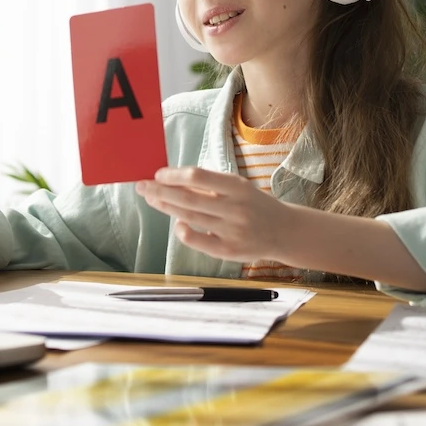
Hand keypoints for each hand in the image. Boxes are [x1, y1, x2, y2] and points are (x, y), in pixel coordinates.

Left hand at [134, 167, 295, 262]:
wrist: (285, 231)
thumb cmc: (255, 205)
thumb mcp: (239, 188)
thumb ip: (210, 186)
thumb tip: (172, 181)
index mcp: (238, 187)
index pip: (198, 177)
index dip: (174, 175)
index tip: (157, 173)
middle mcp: (235, 208)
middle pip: (189, 198)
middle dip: (160, 191)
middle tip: (141, 186)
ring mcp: (232, 231)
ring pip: (190, 217)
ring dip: (167, 207)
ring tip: (152, 199)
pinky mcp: (229, 251)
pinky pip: (199, 242)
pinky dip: (184, 232)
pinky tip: (177, 223)